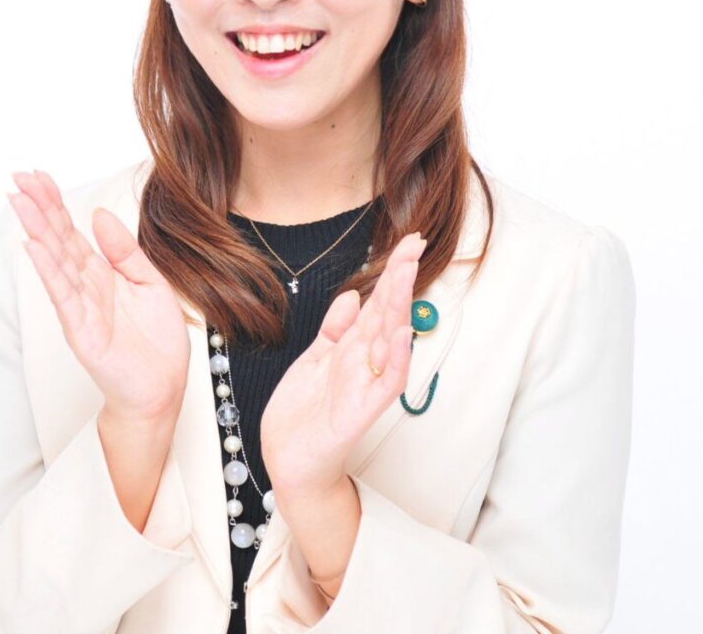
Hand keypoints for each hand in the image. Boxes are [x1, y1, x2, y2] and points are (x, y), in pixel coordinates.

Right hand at [7, 169, 190, 424]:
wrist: (163, 387)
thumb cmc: (156, 340)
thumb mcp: (150, 282)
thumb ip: (125, 250)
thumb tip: (99, 215)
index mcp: (102, 273)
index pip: (73, 231)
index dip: (57, 203)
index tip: (40, 176)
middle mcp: (86, 286)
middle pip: (58, 239)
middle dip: (40, 208)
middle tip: (19, 178)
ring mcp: (80, 307)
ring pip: (55, 261)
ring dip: (37, 230)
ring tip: (20, 202)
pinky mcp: (82, 330)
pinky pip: (63, 295)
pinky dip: (49, 269)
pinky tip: (35, 246)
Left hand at [261, 231, 425, 498]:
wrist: (288, 460)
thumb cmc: (304, 414)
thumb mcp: (315, 359)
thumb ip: (335, 328)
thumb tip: (354, 295)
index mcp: (353, 347)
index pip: (378, 302)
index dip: (393, 272)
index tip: (408, 243)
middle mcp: (364, 361)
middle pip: (387, 313)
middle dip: (400, 279)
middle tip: (414, 246)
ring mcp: (365, 384)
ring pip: (389, 340)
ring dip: (399, 307)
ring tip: (406, 274)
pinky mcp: (360, 410)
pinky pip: (385, 382)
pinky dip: (394, 359)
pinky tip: (399, 334)